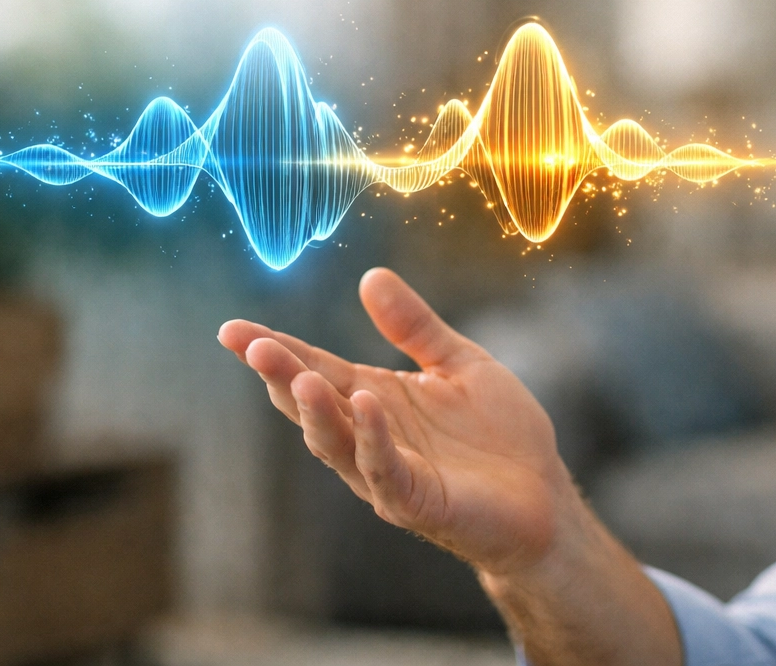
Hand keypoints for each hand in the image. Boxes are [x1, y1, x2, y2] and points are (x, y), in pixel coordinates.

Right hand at [217, 267, 573, 573]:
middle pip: (313, 405)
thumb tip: (369, 276)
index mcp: (373, 398)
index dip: (274, 349)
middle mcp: (369, 436)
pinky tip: (366, 404)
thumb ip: (414, 326)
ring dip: (315, 411)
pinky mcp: (417, 501)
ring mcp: (389, 472)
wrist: (543, 494)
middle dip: (281, 376)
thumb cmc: (499, 434)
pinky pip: (385, 470)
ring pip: (336, 443)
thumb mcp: (458, 363)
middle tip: (251, 345)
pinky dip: (373, 438)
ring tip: (299, 376)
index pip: (314, 369)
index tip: (232, 329)